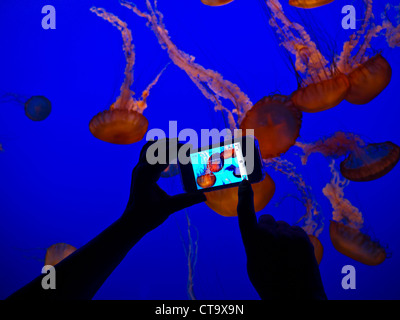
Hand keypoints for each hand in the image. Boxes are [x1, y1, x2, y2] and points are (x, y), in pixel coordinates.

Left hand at [122, 139, 205, 234]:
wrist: (132, 222)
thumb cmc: (147, 216)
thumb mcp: (168, 209)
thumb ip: (186, 201)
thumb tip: (204, 196)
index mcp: (146, 175)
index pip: (162, 155)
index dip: (177, 150)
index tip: (190, 147)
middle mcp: (140, 169)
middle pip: (155, 147)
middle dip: (171, 144)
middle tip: (187, 145)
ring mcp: (138, 169)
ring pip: (149, 147)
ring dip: (163, 144)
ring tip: (178, 145)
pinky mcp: (139, 172)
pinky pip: (147, 154)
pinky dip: (157, 150)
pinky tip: (167, 155)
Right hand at [237, 180, 326, 299]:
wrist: (298, 299)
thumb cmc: (270, 284)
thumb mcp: (253, 265)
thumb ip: (253, 243)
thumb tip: (259, 232)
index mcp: (252, 240)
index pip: (245, 213)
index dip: (244, 197)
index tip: (245, 184)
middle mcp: (269, 233)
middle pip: (267, 220)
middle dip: (268, 230)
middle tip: (272, 251)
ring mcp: (287, 234)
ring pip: (282, 226)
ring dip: (282, 236)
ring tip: (286, 257)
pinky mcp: (302, 237)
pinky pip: (294, 231)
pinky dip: (294, 240)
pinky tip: (295, 255)